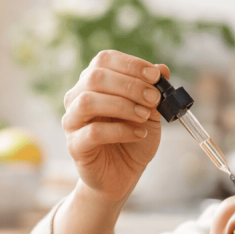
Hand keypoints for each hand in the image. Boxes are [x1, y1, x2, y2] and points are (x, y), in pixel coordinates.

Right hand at [62, 50, 167, 202]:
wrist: (124, 173)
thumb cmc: (134, 138)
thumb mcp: (150, 111)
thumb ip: (154, 90)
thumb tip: (162, 68)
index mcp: (93, 82)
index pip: (104, 60)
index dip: (131, 65)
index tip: (156, 76)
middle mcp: (77, 97)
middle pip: (95, 77)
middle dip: (130, 85)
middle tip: (154, 99)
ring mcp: (72, 121)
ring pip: (88, 101)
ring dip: (122, 105)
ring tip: (145, 116)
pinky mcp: (75, 145)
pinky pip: (93, 132)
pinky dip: (120, 131)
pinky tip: (138, 134)